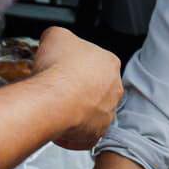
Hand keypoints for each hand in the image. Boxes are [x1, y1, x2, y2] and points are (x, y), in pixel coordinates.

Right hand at [35, 26, 123, 149]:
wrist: (54, 101)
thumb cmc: (58, 68)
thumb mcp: (56, 35)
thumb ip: (60, 36)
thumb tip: (56, 39)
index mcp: (109, 62)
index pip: (94, 62)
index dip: (74, 64)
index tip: (60, 67)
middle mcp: (114, 88)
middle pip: (94, 87)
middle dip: (76, 87)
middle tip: (56, 87)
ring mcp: (108, 113)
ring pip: (90, 110)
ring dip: (74, 108)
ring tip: (54, 105)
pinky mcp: (98, 133)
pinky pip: (84, 133)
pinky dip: (71, 131)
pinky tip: (57, 123)